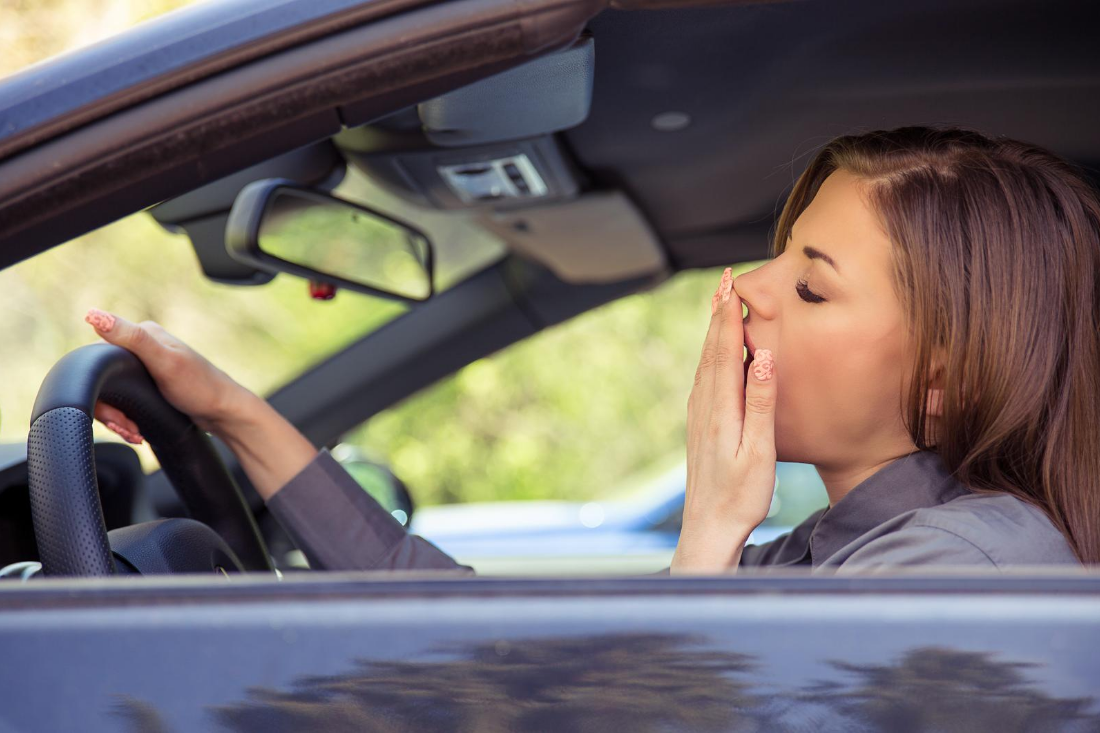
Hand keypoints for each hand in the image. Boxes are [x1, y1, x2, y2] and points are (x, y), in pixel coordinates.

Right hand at [83, 308, 316, 499]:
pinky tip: (136, 431)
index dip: (99, 389)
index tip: (115, 414)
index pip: (96, 358)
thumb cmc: (201, 388)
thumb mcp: (165, 363)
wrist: (226, 413)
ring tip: (132, 432)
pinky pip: (124, 401)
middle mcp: (142, 346)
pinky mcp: (149, 384)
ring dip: (117, 418)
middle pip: (103, 379)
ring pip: (112, 393)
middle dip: (110, 410)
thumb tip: (94, 314)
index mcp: (143, 333)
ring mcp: (146, 366)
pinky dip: (125, 419)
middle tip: (126, 428)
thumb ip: (132, 339)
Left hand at [670, 268, 777, 574]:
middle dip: (718, 312)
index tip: (732, 283)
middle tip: (725, 279)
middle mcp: (704, 405)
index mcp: (721, 407)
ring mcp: (699, 414)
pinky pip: (705, 377)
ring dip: (713, 330)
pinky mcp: (701, 424)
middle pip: (711, 348)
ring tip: (719, 303)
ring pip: (706, 361)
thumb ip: (762, 403)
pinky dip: (711, 353)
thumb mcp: (760, 452)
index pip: (724, 350)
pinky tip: (715, 352)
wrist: (709, 528)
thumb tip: (764, 356)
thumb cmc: (740, 496)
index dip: (727, 315)